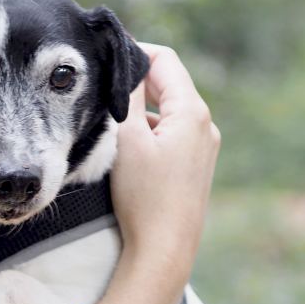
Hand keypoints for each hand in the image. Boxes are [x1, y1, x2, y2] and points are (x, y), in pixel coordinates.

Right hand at [95, 44, 220, 303]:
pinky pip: (170, 133)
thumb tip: (125, 65)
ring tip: (108, 120)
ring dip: (140, 109)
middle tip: (99, 87)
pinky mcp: (194, 166)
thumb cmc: (144, 195)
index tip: (103, 61)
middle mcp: (205, 125)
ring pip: (167, 110)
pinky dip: (149, 130)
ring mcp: (202, 147)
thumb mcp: (129, 139)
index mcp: (192, 112)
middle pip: (167, 84)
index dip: (133, 53)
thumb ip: (129, 97)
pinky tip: (125, 148)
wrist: (164, 250)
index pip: (164, 60)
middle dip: (134, 82)